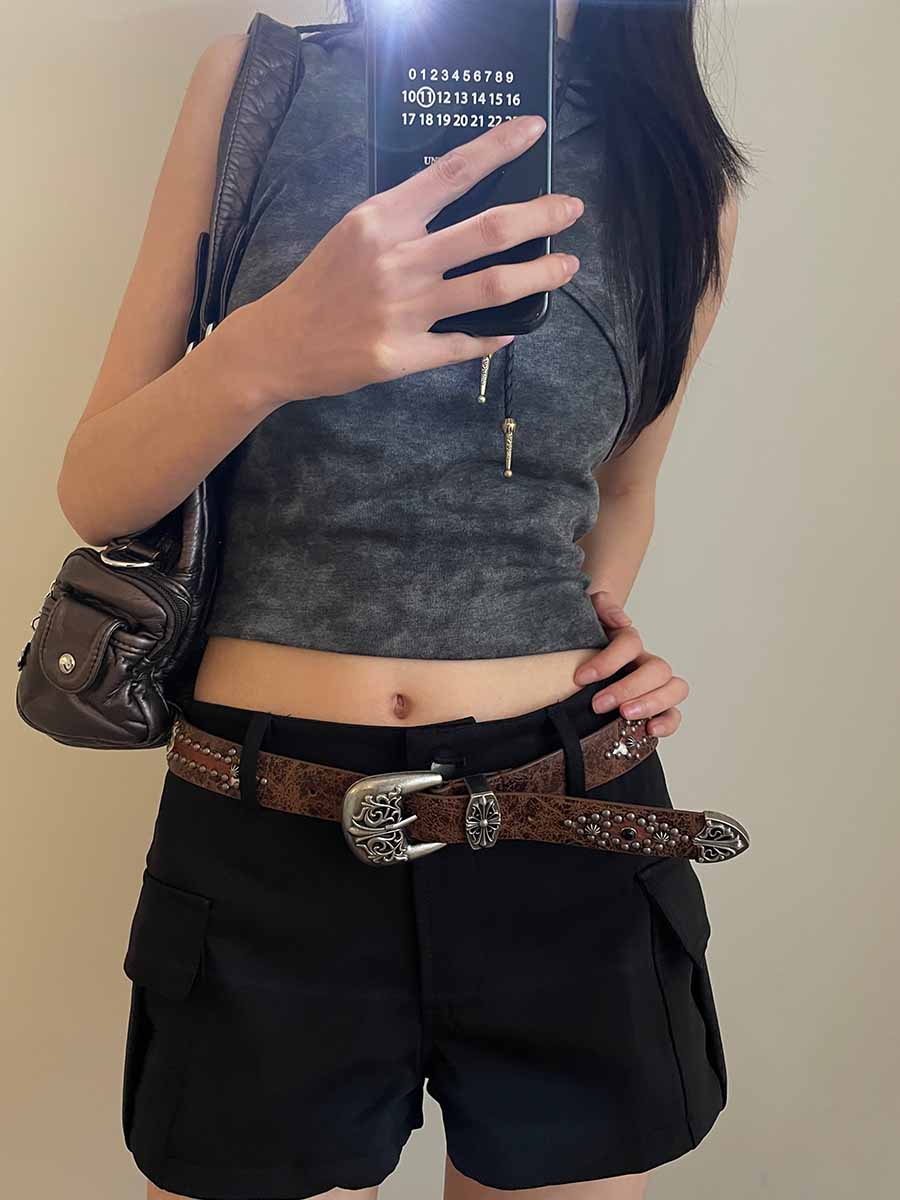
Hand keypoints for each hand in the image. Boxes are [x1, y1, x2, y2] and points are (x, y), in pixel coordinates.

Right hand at [233, 114, 584, 407]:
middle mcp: (398, 260)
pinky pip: (465, 344)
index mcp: (382, 218)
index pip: (452, 172)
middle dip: (540, 216)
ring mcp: (404, 310)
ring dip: (538, 276)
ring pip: (491, 288)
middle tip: (570, 210)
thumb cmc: (320, 283)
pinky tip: (515, 328)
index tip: (534, 132)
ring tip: (566, 267)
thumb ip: (405, 218)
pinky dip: (496, 336)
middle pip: (489, 230)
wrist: (278, 342)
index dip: (499, 148)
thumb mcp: (354, 231)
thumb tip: (462, 205)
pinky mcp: (403, 354)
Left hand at [573, 592, 688, 737]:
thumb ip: (602, 605)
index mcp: (628, 642)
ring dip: (651, 704)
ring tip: (624, 715)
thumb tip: (621, 620)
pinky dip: (667, 723)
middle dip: (628, 688)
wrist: (582, 658)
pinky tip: (648, 730)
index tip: (581, 677)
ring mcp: (655, 686)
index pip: (631, 643)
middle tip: (599, 704)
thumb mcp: (586, 616)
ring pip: (675, 689)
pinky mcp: (656, 709)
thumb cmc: (585, 641)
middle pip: (657, 669)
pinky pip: (674, 715)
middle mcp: (646, 663)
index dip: (608, 661)